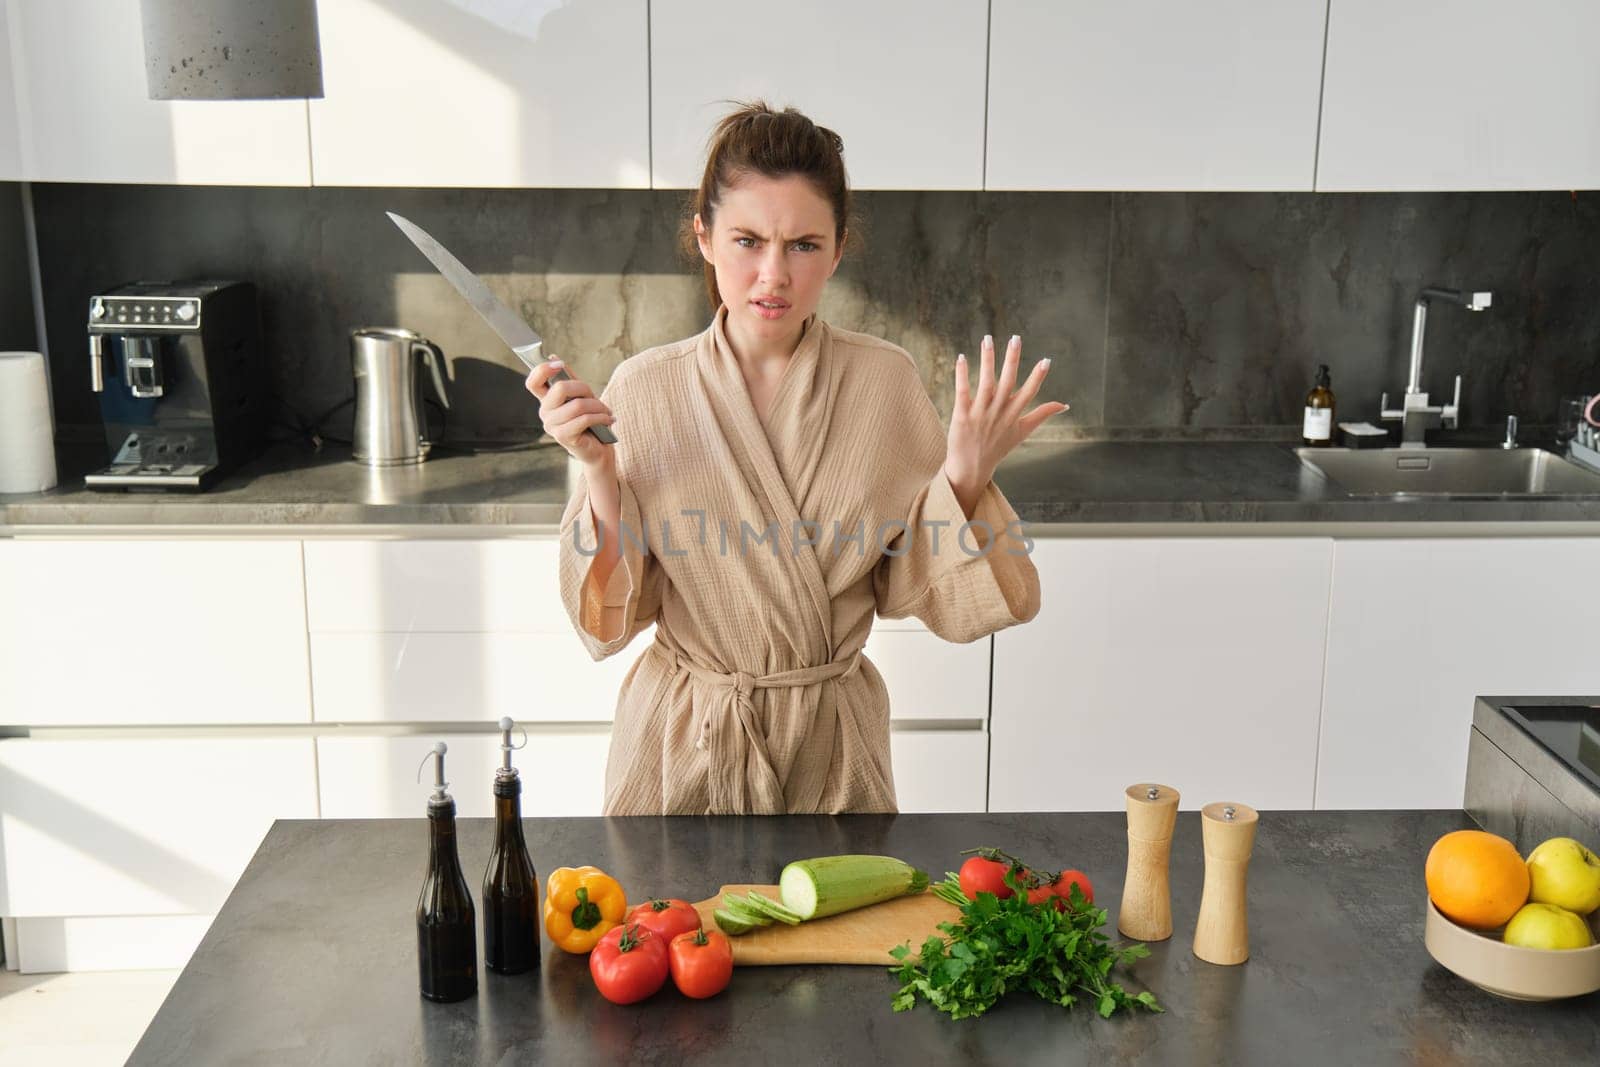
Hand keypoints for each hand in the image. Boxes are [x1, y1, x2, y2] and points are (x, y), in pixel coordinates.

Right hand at [524, 358, 616, 468]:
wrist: (598, 450)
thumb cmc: (590, 422)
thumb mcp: (580, 396)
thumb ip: (568, 379)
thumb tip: (553, 357)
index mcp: (546, 401)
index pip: (533, 382)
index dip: (542, 370)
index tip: (558, 364)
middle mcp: (545, 413)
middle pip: (560, 388)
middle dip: (584, 388)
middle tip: (595, 396)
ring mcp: (552, 425)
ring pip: (577, 405)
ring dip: (598, 406)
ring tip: (606, 411)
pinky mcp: (563, 436)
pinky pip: (584, 419)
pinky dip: (601, 417)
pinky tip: (608, 419)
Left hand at [943, 334, 1067, 511]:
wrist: (971, 469)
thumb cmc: (998, 448)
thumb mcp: (1023, 432)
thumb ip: (1042, 414)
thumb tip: (1064, 405)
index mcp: (1014, 415)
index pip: (1029, 393)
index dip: (1038, 377)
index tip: (1046, 360)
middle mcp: (999, 412)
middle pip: (1008, 382)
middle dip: (1012, 359)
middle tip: (1016, 338)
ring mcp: (980, 414)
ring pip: (986, 382)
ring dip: (987, 360)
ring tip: (987, 339)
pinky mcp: (962, 415)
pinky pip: (963, 392)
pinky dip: (962, 375)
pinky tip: (961, 357)